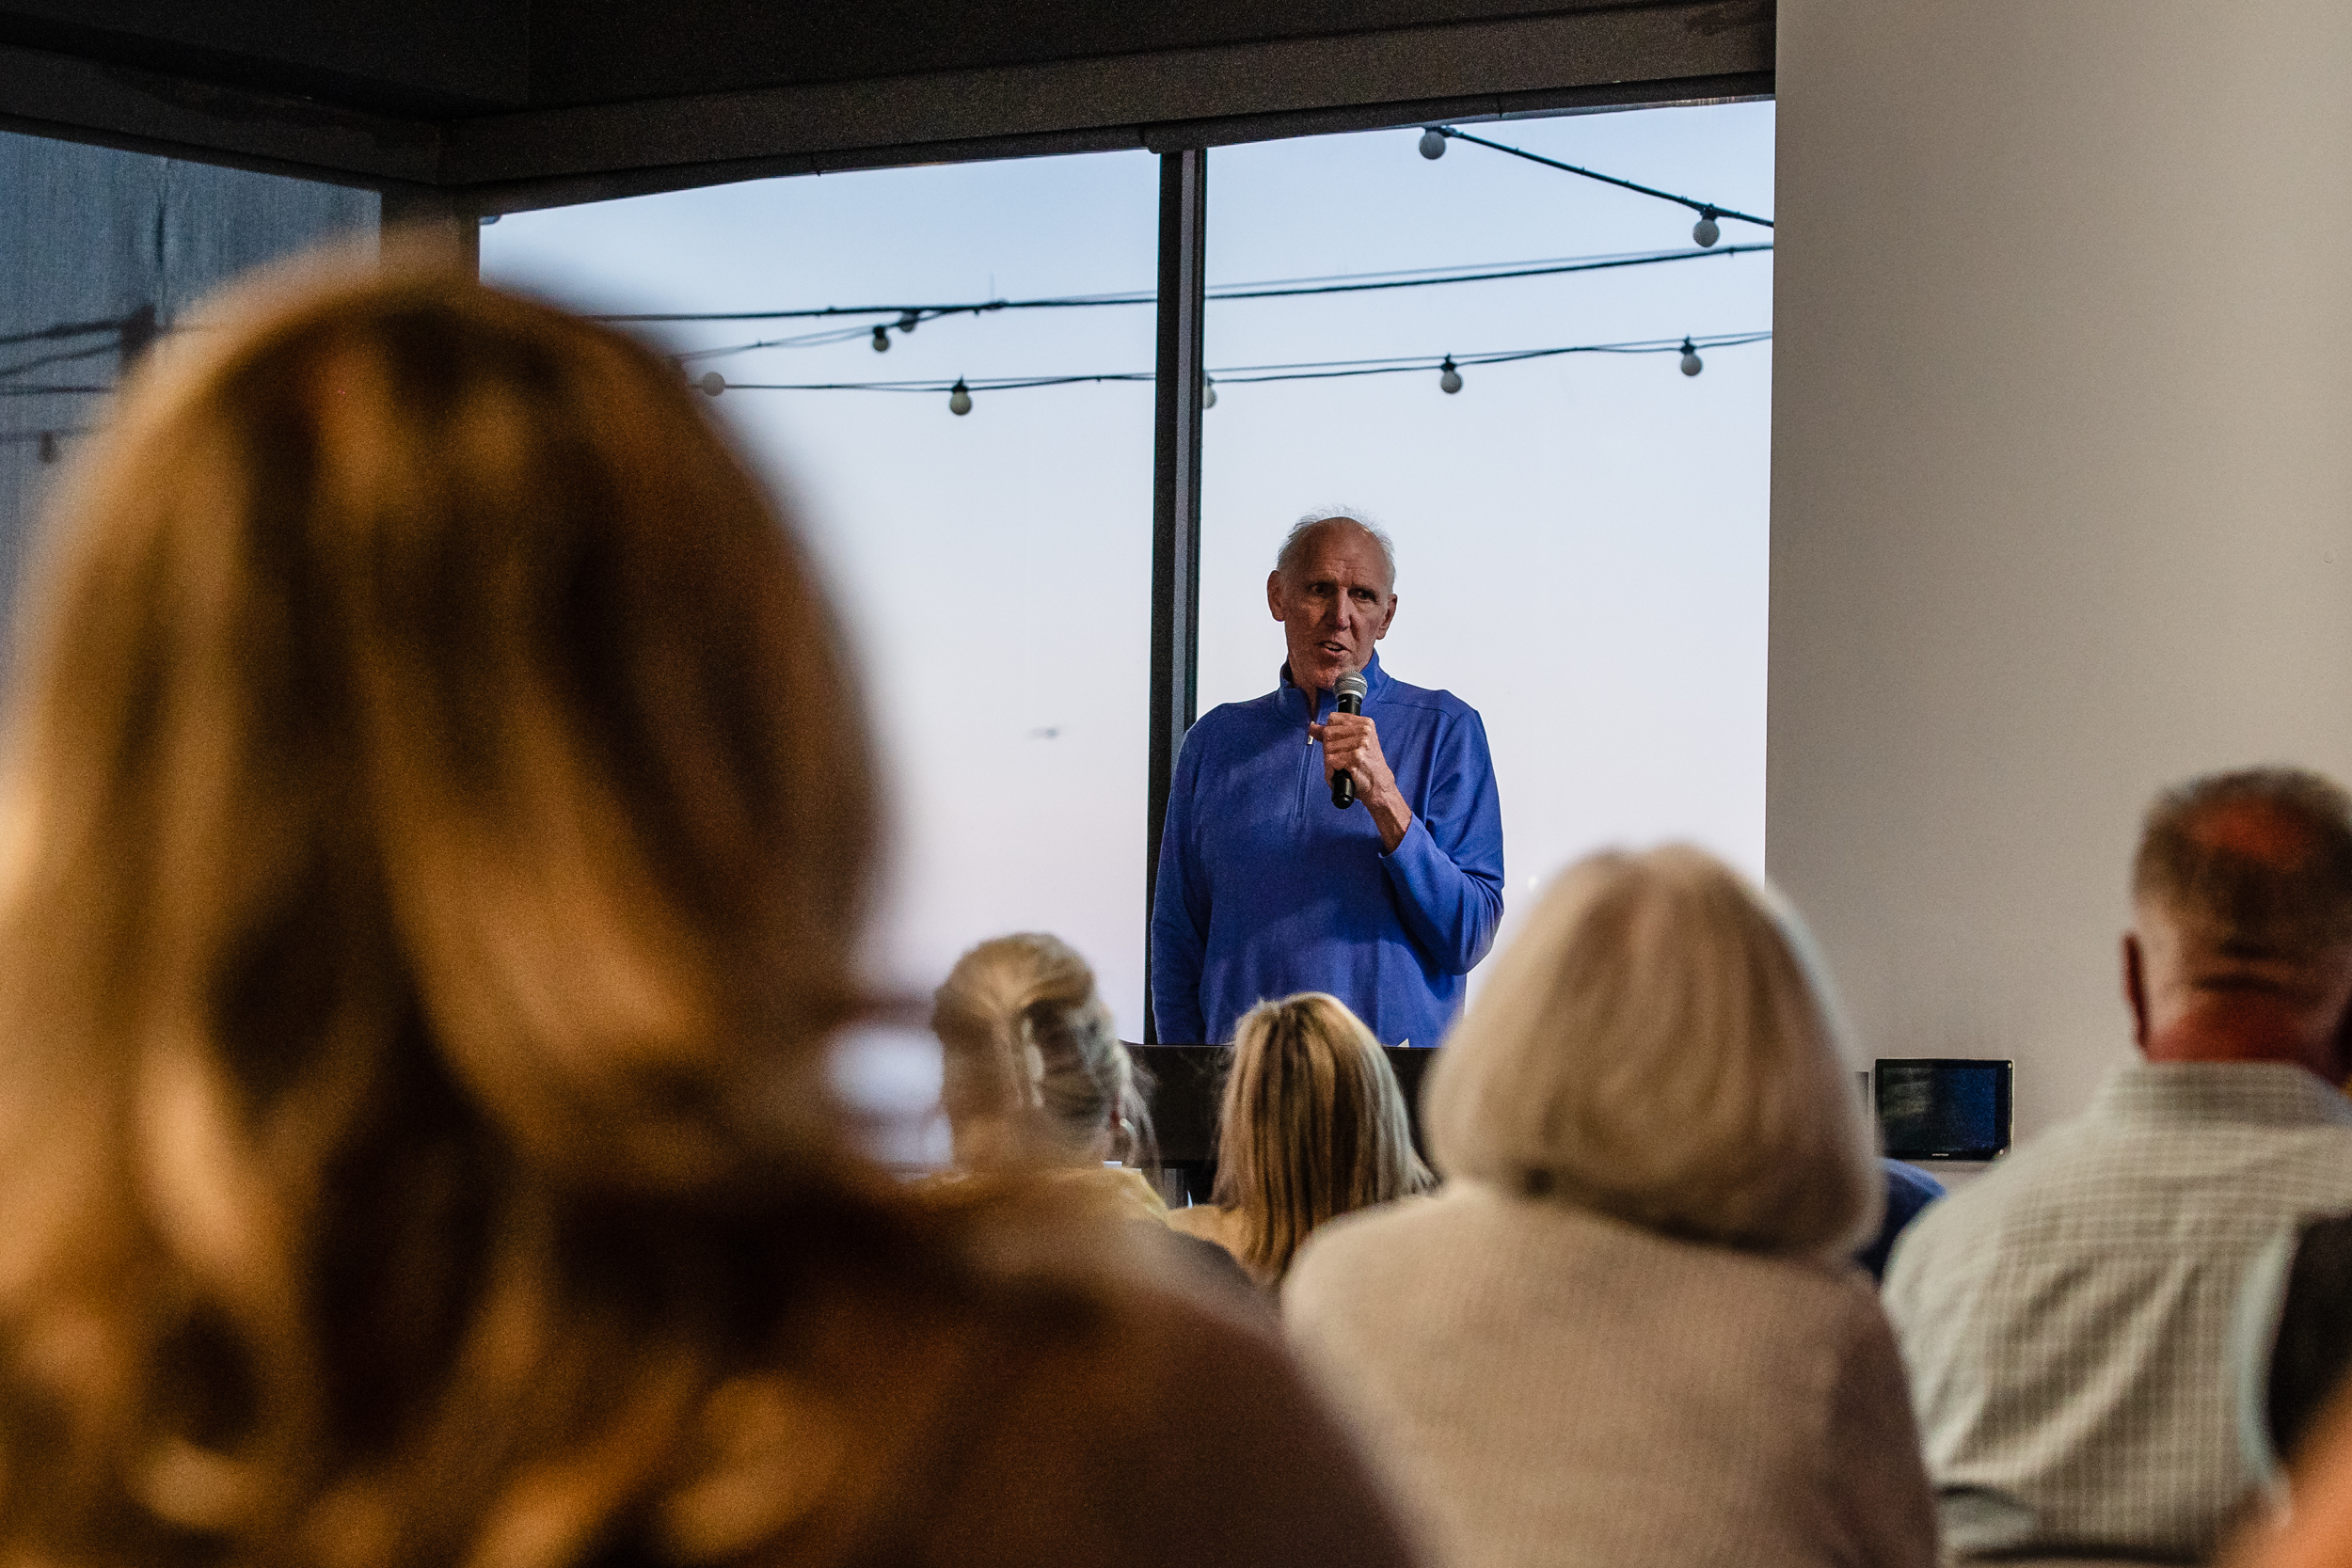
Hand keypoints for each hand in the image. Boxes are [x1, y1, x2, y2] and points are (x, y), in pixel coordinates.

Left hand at [1310, 712, 1411, 850]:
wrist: (1378, 786)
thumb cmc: (1365, 767)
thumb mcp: (1352, 744)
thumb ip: (1332, 733)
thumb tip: (1313, 727)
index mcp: (1365, 723)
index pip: (1333, 718)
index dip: (1330, 733)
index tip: (1338, 744)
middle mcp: (1364, 730)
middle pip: (1328, 733)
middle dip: (1329, 749)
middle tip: (1342, 759)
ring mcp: (1361, 743)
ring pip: (1328, 748)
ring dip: (1330, 762)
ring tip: (1344, 767)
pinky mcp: (1356, 757)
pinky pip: (1330, 761)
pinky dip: (1331, 771)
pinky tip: (1342, 773)